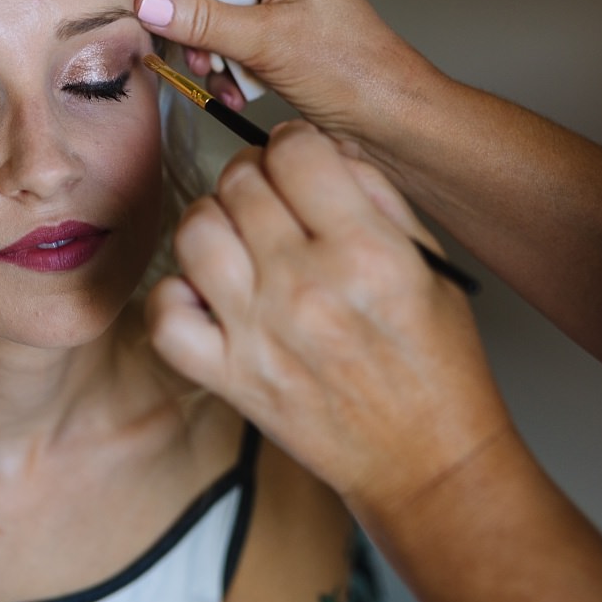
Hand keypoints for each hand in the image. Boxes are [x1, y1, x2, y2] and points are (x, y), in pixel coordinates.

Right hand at [136, 0, 431, 147]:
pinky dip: (228, 76)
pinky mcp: (278, 54)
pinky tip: (238, 96)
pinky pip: (232, 54)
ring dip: (209, 54)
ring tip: (220, 77)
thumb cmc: (355, 72)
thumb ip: (204, 21)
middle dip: (192, 19)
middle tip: (188, 48)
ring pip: (216, 23)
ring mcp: (278, 19)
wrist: (391, 124)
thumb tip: (151, 1)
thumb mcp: (268, 42)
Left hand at [146, 120, 512, 507]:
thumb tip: (322, 145)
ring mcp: (259, 335)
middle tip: (272, 196)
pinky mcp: (230, 378)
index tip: (300, 157)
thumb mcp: (429, 263)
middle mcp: (307, 288)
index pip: (296, 152)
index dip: (294, 142)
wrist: (425, 459)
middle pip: (241, 182)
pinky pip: (166, 315)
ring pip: (196, 232)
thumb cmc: (436, 364)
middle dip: (255, 174)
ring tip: (239, 236)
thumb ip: (376, 193)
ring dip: (214, 220)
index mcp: (366, 252)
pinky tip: (210, 293)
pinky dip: (177, 294)